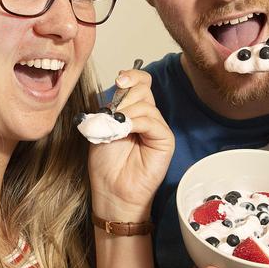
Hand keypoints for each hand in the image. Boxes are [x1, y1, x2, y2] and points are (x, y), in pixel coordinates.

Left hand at [88, 68, 174, 220]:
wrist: (112, 191)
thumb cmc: (106, 163)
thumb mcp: (102, 127)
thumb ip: (111, 107)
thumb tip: (118, 89)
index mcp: (133, 110)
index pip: (140, 82)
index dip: (131, 76)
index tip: (118, 80)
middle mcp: (147, 115)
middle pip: (143, 88)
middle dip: (124, 98)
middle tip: (111, 116)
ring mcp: (157, 127)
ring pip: (145, 104)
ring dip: (125, 114)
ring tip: (114, 130)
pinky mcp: (165, 139)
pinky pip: (152, 121)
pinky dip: (136, 123)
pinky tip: (125, 131)